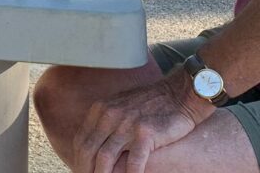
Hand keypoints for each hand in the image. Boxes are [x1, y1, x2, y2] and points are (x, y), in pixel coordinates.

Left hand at [73, 71, 209, 172]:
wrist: (181, 94)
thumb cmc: (153, 104)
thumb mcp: (121, 106)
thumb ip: (106, 122)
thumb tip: (92, 144)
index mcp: (101, 109)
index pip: (81, 140)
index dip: (78, 160)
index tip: (81, 171)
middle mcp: (110, 115)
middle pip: (88, 150)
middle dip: (86, 170)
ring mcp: (127, 123)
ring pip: (105, 158)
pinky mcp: (145, 133)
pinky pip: (133, 162)